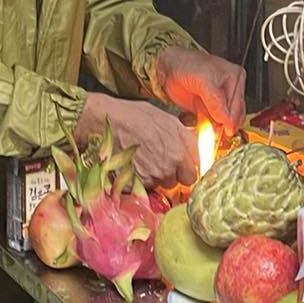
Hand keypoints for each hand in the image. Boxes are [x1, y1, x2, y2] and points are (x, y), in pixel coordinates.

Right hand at [77, 93, 197, 188]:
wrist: (107, 122)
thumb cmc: (136, 116)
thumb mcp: (169, 120)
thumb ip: (186, 138)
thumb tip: (196, 148)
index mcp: (179, 153)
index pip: (192, 176)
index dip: (185, 170)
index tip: (179, 165)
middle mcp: (167, 168)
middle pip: (175, 183)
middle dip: (170, 174)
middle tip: (159, 160)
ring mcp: (150, 177)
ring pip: (158, 185)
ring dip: (154, 177)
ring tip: (143, 159)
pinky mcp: (134, 183)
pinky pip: (142, 186)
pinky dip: (138, 178)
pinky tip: (133, 164)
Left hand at [153, 46, 245, 131]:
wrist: (168, 67)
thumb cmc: (187, 64)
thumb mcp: (204, 80)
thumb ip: (215, 100)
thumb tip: (225, 118)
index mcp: (235, 78)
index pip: (238, 103)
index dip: (232, 118)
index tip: (227, 130)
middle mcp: (230, 90)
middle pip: (233, 114)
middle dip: (224, 125)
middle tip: (217, 132)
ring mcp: (219, 101)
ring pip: (223, 121)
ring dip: (215, 127)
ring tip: (206, 125)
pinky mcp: (208, 109)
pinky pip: (212, 123)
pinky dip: (207, 126)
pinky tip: (201, 123)